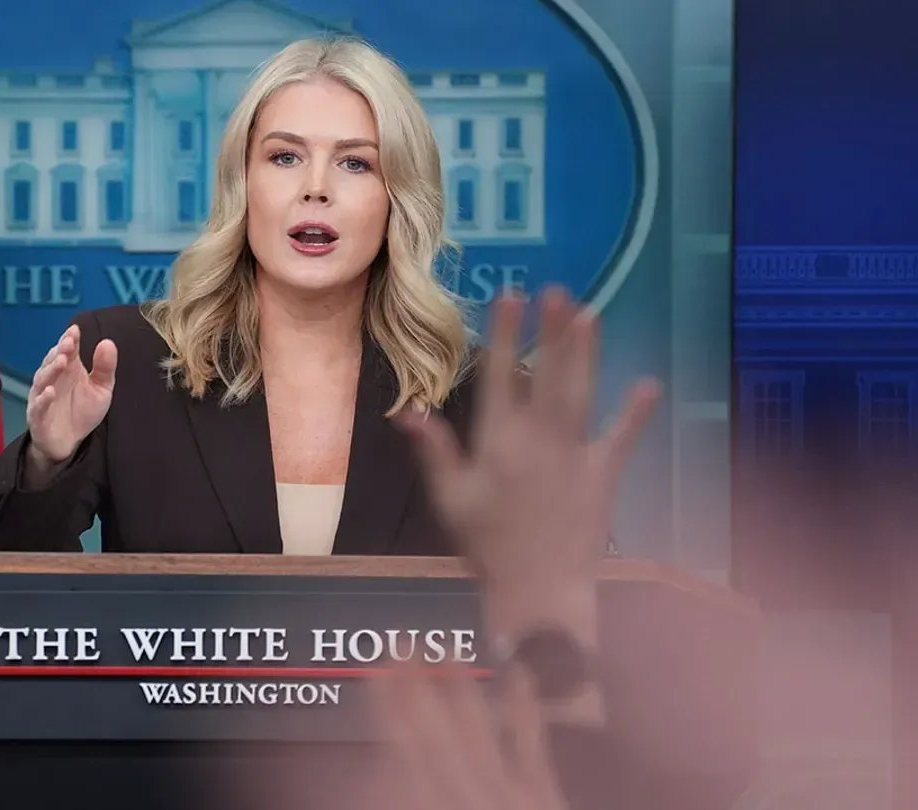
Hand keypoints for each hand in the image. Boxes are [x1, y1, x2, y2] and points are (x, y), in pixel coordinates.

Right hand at [26, 323, 116, 469]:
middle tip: (69, 342)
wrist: (69, 442)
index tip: (75, 331)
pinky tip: (49, 392)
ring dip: (51, 369)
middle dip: (60, 350)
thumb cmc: (82, 412)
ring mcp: (43, 397)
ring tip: (61, 361)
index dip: (69, 339)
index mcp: (68, 369)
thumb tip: (108, 342)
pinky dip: (43, 399)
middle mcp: (53, 379)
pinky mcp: (38, 416)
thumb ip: (105, 367)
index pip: (67, 350)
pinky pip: (38, 406)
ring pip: (42, 379)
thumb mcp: (101, 388)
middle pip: (52, 361)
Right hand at [367, 663, 566, 809]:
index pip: (406, 756)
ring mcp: (513, 796)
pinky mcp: (546, 798)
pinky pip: (533, 744)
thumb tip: (373, 774)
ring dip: (462, 689)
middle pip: (438, 736)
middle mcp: (470, 798)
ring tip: (446, 650)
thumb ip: (402, 796)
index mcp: (434, 806)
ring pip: (482, 731)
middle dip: (417, 689)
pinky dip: (524, 706)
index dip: (388, 711)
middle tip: (401, 644)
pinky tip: (518, 672)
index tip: (375, 673)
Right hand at [398, 288, 658, 622]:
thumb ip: (435, 451)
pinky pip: (621, 439)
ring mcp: (575, 455)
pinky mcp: (603, 475)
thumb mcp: (450, 499)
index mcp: (499, 443)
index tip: (510, 296)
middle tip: (558, 290)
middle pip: (547, 374)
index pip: (500, 377)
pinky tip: (648, 384)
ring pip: (581, 393)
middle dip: (552, 330)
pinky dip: (635, 414)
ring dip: (586, 354)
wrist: (539, 590)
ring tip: (590, 314)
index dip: (506, 333)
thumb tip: (409, 412)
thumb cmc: (486, 545)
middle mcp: (539, 440)